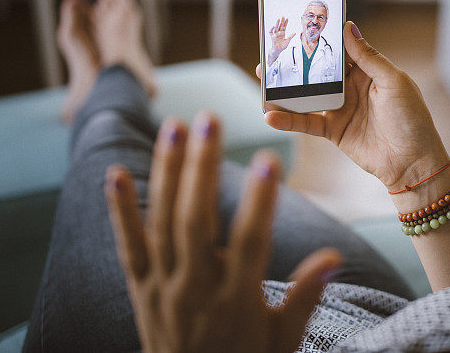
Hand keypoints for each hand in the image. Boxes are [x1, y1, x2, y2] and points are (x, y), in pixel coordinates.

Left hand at [105, 114, 341, 352]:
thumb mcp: (282, 339)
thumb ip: (305, 296)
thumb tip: (335, 255)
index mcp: (236, 300)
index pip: (250, 242)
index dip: (261, 200)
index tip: (270, 158)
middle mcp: (195, 288)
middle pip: (196, 220)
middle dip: (202, 166)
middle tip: (208, 119)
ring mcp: (163, 286)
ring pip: (163, 222)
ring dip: (168, 171)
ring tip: (174, 125)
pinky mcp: (140, 289)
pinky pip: (128, 246)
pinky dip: (121, 210)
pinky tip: (114, 172)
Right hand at [255, 21, 449, 192]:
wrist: (413, 163)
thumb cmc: (412, 119)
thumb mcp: (394, 82)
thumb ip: (368, 57)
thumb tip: (348, 27)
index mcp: (368, 71)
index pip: (341, 49)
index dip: (323, 38)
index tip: (301, 25)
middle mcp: (351, 87)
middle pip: (318, 70)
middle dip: (297, 61)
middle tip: (272, 50)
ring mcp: (340, 109)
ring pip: (308, 95)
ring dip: (285, 89)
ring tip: (262, 79)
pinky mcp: (333, 130)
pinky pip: (307, 122)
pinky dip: (288, 119)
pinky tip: (270, 115)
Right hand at [269, 17, 294, 60]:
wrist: (277, 51)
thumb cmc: (282, 47)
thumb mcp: (288, 41)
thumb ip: (290, 37)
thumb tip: (295, 33)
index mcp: (283, 33)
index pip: (284, 27)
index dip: (285, 23)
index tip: (287, 18)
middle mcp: (279, 33)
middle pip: (280, 26)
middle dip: (282, 21)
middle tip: (283, 16)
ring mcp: (275, 34)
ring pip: (276, 27)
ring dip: (277, 23)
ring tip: (278, 19)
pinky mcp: (272, 37)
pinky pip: (271, 32)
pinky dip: (272, 29)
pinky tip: (274, 26)